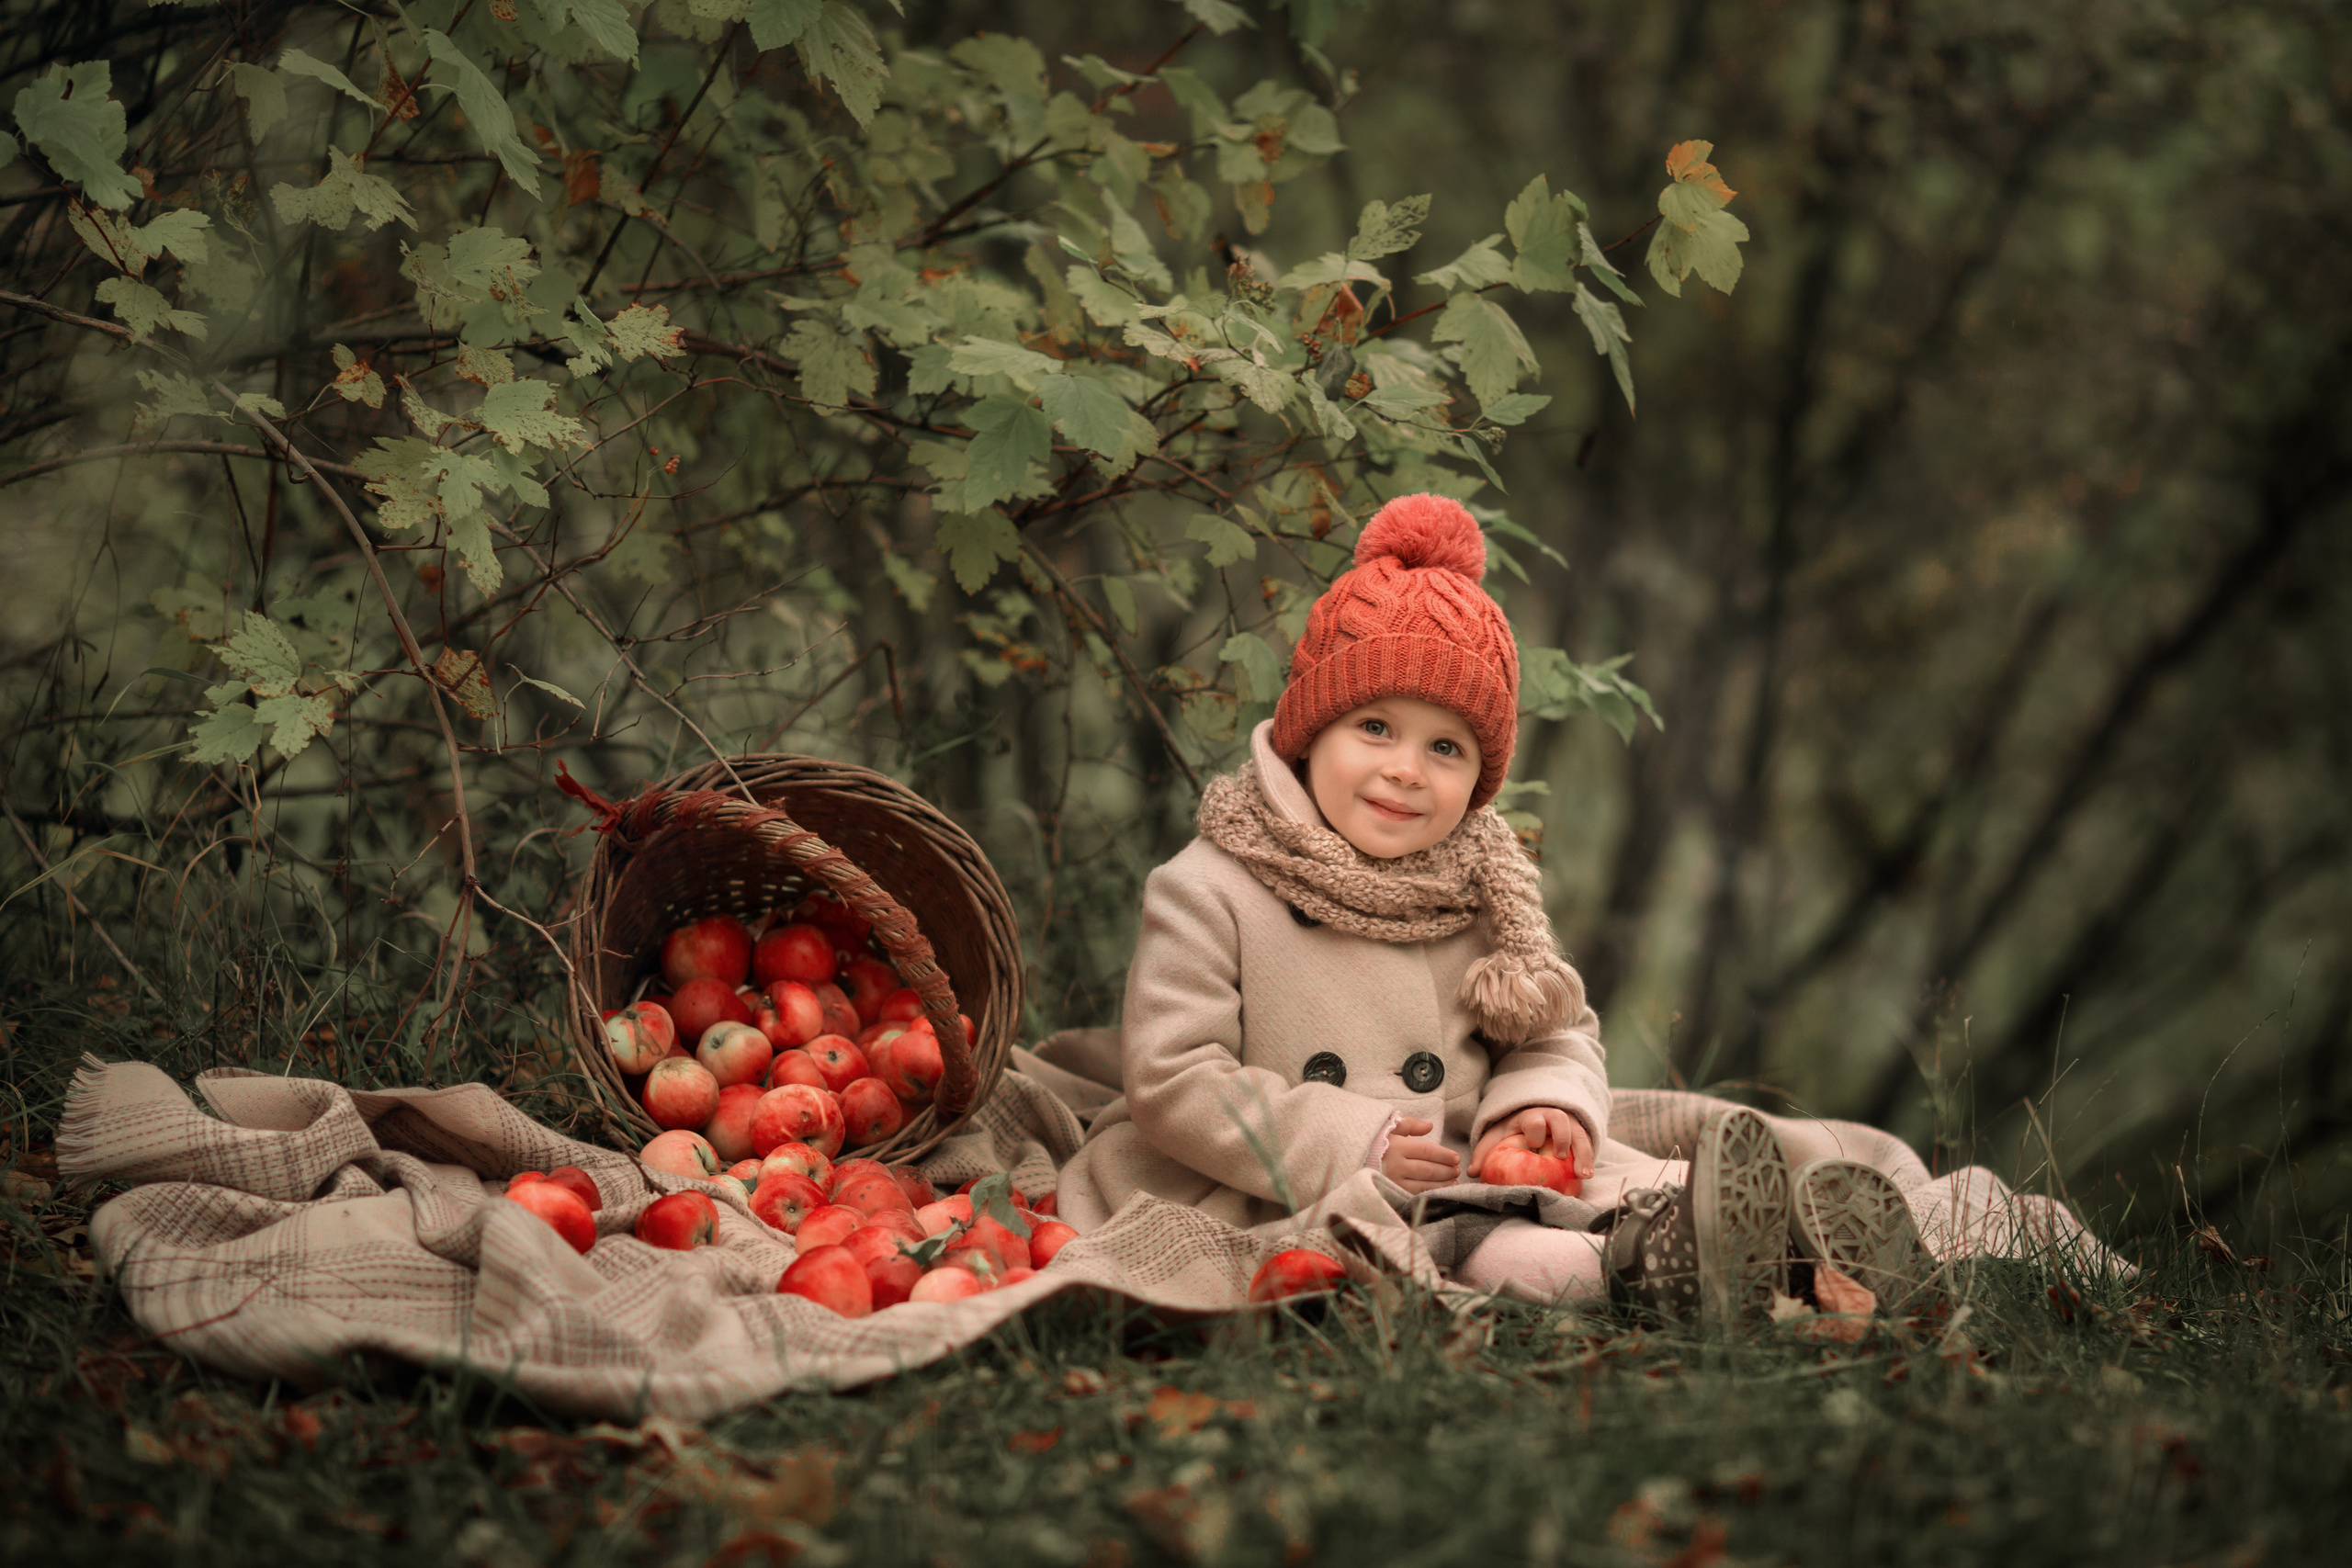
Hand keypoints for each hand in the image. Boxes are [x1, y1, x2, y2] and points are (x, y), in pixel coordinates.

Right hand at [1379, 1116, 1461, 1192]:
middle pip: (1428, 1170)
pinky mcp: (1391, 1192)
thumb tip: (1429, 1126)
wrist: (1350, 1156)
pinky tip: (1439, 1191)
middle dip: (1446, 1171)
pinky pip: (1414, 1194)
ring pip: (1423, 1185)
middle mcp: (1395, 1165)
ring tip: (1453, 1181)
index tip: (1456, 1158)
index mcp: (1397, 1146)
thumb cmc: (1375, 1140)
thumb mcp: (1391, 1127)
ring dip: (1441, 1184)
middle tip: (1457, 1169)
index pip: (1426, 1151)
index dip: (1443, 1155)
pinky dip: (1429, 1193)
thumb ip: (1411, 1124)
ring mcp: (1393, 1181)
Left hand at [1471, 1108, 1593, 1180]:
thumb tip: (1473, 1172)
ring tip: (1583, 1175)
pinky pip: (1587, 1144)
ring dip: (1582, 1153)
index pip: (1534, 1118)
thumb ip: (1485, 1152)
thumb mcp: (1497, 1137)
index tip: (1533, 1143)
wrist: (1529, 1119)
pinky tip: (1587, 1175)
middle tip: (1559, 1155)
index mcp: (1529, 1116)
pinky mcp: (1578, 1135)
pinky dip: (1589, 1159)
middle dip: (1561, 1136)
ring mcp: (1568, 1125)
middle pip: (1560, 1119)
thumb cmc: (1512, 1131)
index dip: (1534, 1129)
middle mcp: (1551, 1117)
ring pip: (1579, 1133)